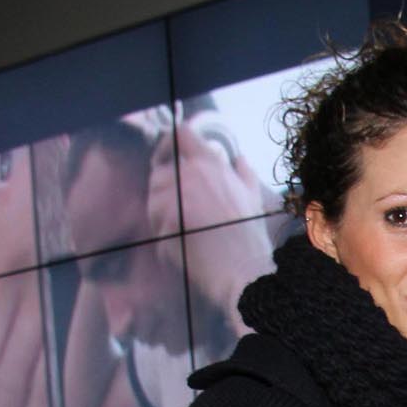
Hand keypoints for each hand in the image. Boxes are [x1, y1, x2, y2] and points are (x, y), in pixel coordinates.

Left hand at [163, 114, 270, 333]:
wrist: (247, 273)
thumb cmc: (251, 239)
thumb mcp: (254, 199)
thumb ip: (244, 174)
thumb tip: (239, 158)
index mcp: (212, 163)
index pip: (179, 134)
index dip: (166, 145)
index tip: (165, 160)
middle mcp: (193, 172)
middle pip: (159, 172)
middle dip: (162, 193)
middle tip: (175, 215)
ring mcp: (179, 195)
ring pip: (153, 199)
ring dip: (161, 217)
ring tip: (182, 235)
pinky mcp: (169, 220)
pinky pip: (155, 224)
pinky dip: (164, 238)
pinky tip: (182, 248)